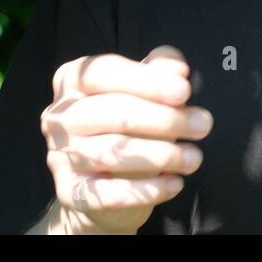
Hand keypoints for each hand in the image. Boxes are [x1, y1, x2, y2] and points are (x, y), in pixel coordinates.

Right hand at [40, 44, 211, 233]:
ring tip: (194, 157)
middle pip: (112, 112)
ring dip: (161, 155)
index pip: (105, 72)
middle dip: (163, 119)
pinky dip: (146, 189)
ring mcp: (60, 155)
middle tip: (202, 124)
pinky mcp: (71, 192)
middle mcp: (60, 116)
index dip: (147, 80)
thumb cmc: (125, 125)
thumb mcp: (142, 90)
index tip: (184, 90)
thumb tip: (176, 69)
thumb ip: (158, 70)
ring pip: (111, 153)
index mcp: (72, 80)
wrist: (100, 184)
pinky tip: (174, 182)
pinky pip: (109, 193)